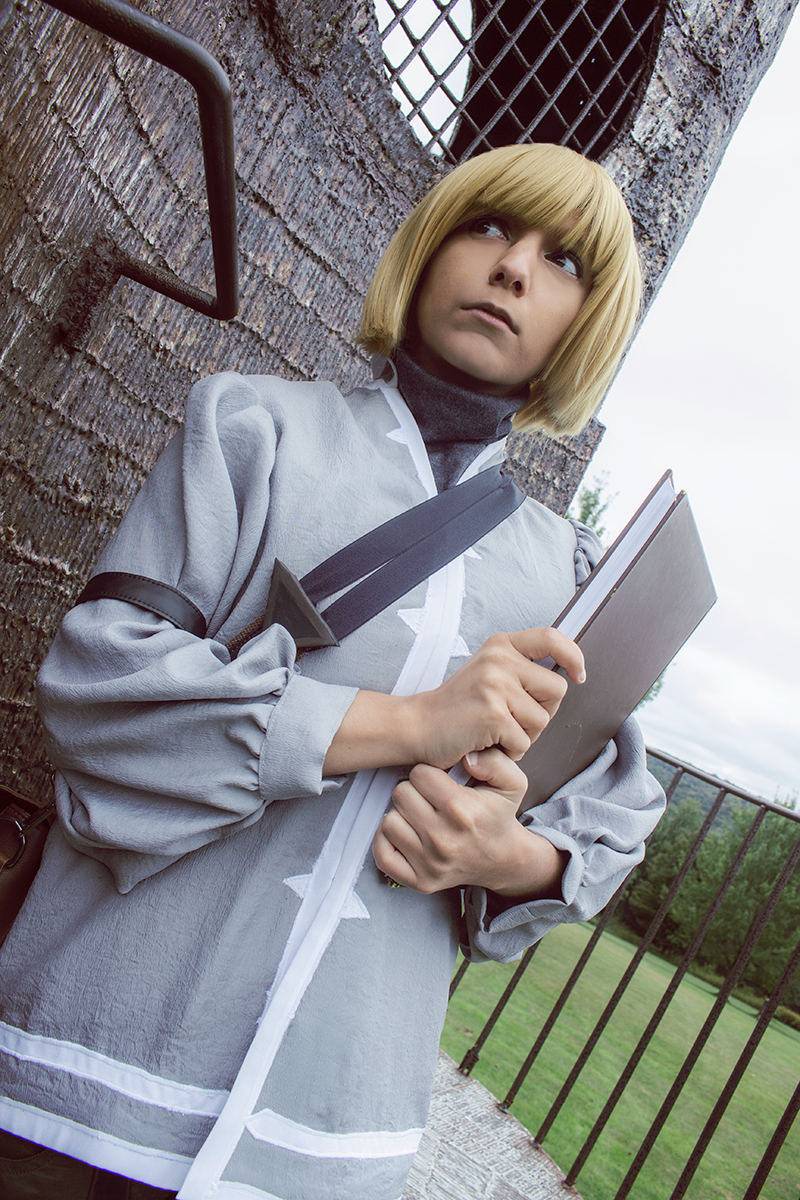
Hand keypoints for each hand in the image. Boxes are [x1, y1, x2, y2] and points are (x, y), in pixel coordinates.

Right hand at [324, 627, 583, 777]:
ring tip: (494, 731)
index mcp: (500, 646)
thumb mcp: (488, 674)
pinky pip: (524, 742)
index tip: (579, 673)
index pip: (551, 637)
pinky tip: (486, 742)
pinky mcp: (494, 714)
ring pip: (542, 720)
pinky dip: (509, 751)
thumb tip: (566, 676)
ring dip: (524, 736)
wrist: (417, 726)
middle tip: (510, 719)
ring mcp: (496, 685)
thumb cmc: (456, 708)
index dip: (573, 655)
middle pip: (557, 689)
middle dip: (542, 711)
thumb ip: (520, 672)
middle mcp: (499, 660)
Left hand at [372, 747, 566, 895]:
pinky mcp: (420, 881)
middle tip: (428, 798)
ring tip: (420, 816)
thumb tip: (467, 757)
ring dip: (401, 815)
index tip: (438, 782)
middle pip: (401, 795)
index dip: (428, 773)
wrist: (502, 859)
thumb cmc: (498, 817)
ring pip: (389, 822)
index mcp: (462, 811)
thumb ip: (495, 761)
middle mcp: (443, 839)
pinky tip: (406, 834)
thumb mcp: (512, 783)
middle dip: (413, 791)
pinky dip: (389, 842)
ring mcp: (430, 863)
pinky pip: (383, 855)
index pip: (419, 775)